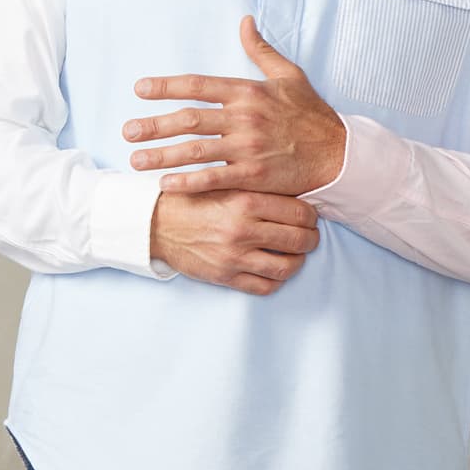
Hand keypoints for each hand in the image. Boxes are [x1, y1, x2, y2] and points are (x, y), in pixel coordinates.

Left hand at [124, 16, 345, 195]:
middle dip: (154, 125)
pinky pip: (214, 179)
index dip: (166, 86)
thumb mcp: (289, 75)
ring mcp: (248, 148)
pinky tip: (166, 184)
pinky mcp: (254, 175)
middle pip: (189, 120)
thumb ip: (261, 50)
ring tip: (135, 159)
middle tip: (127, 130)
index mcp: (248, 92)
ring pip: (195, 151)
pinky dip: (188, 182)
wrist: (337, 154)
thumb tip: (245, 21)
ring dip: (162, 155)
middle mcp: (244, 118)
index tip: (140, 89)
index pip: (198, 85)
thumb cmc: (311, 115)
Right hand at [150, 189, 319, 295]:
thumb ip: (257, 188)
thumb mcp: (225, 183)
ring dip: (298, 261)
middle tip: (310, 236)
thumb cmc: (193, 199)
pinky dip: (277, 280)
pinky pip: (264, 286)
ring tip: (296, 255)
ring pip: (287, 267)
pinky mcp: (225, 276)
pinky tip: (276, 270)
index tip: (310, 217)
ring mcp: (235, 257)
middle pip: (299, 240)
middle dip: (311, 239)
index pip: (300, 213)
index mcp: (246, 201)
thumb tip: (295, 196)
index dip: (312, 216)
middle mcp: (243, 230)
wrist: (157, 223)